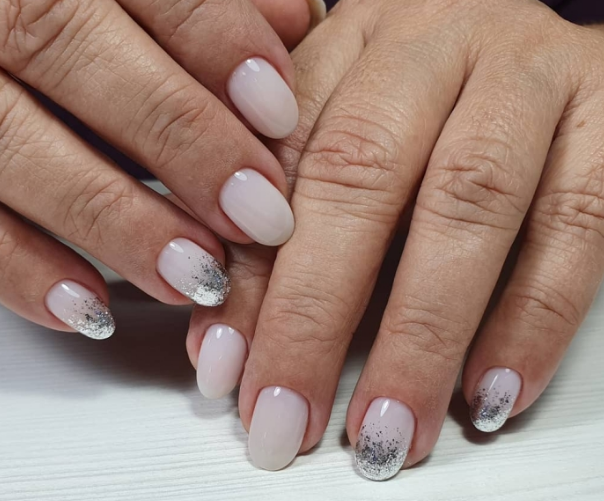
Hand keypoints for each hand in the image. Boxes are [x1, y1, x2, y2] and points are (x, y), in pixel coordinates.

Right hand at [0, 0, 313, 338]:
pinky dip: (19, 268)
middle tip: (255, 213)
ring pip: (6, 141)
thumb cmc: (70, 18)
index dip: (214, 43)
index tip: (278, 114)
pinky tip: (90, 306)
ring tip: (195, 273)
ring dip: (113, 220)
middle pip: (68, 50)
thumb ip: (204, 6)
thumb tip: (292, 23)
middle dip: (178, 139)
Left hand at [187, 0, 603, 478]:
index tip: (224, 365)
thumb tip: (227, 332)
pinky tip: (486, 391)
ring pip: (467, 205)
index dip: (249, 270)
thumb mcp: (345, 126)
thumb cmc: (428, 94)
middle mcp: (436, 47)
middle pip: (362, 176)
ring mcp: (528, 79)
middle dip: (316, 314)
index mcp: (354, 40)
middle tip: (286, 413)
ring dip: (419, 335)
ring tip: (385, 428)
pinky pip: (576, 226)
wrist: (530, 50)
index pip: (282, 157)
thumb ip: (283, 209)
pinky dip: (530, 320)